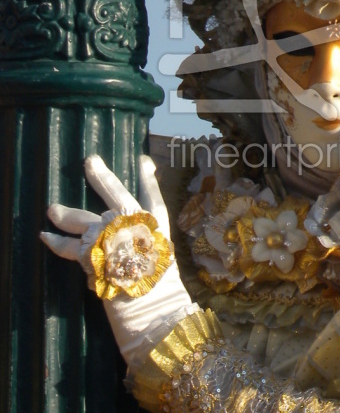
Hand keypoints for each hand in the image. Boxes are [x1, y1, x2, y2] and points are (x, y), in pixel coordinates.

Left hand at [41, 154, 192, 364]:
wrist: (156, 309)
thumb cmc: (163, 292)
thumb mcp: (162, 263)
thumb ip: (145, 251)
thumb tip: (126, 251)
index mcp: (156, 227)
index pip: (153, 197)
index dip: (148, 179)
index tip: (144, 162)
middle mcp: (136, 225)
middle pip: (117, 194)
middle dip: (102, 177)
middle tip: (90, 161)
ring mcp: (114, 237)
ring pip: (85, 220)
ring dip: (65, 214)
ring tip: (51, 209)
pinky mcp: (95, 255)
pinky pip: (70, 248)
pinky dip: (56, 242)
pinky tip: (45, 236)